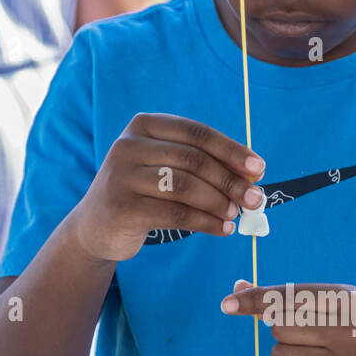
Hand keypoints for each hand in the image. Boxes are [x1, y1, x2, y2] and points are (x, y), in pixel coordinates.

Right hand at [71, 113, 266, 262]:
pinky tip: (223, 229)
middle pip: (193, 160)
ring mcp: (121, 176)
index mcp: (144, 126)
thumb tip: (252, 175)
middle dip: (230, 181)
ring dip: (218, 202)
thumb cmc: (144, 194)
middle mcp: (128, 145)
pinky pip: (175, 214)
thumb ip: (204, 167)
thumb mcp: (168, 170)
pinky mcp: (122, 207)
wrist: (96, 227)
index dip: (231, 150)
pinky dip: (205, 222)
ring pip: (184, 186)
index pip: (196, 133)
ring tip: (235, 215)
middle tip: (255, 199)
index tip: (259, 168)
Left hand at [220, 281, 355, 355]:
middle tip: (304, 338)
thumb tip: (237, 290)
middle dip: (280, 332)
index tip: (228, 304)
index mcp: (348, 301)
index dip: (254, 300)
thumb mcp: (339, 306)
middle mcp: (348, 331)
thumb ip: (288, 298)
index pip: (289, 297)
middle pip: (280, 327)